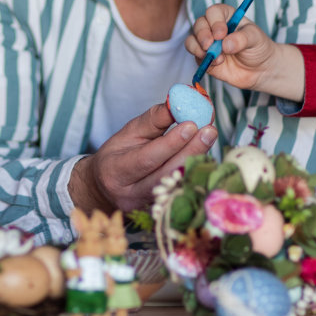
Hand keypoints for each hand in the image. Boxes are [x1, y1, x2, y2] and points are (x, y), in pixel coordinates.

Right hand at [70, 102, 216, 214]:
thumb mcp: (128, 133)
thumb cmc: (118, 154)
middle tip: (210, 130)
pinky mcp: (161, 211)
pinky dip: (195, 171)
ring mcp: (147, 206)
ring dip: (197, 160)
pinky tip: (204, 154)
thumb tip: (177, 104)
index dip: (170, 143)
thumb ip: (153, 120)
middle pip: (167, 174)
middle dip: (191, 151)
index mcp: (116, 171)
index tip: (191, 124)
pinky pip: (182, 190)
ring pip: (178, 184)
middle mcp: (131, 193)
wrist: (106, 186)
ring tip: (209, 137)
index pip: (147, 159)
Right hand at [186, 3, 302, 99]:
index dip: (215, 21)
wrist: (260, 69)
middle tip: (210, 45)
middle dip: (202, 35)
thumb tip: (225, 44)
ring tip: (217, 58)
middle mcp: (214, 27)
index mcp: (226, 16)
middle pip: (199, 24)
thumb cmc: (258, 47)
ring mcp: (208, 43)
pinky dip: (203, 60)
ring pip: (192, 40)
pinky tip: (217, 63)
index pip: (214, 12)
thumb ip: (242, 39)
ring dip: (199, 48)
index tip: (221, 34)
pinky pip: (195, 57)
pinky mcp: (204, 58)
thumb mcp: (255, 39)